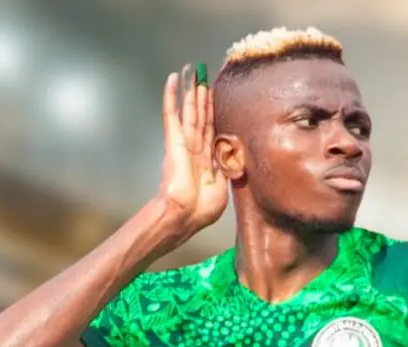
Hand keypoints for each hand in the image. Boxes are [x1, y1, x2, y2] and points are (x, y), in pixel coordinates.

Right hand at [155, 63, 227, 244]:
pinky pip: (172, 114)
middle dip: (202, 95)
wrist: (185, 214)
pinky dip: (171, 96)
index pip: (211, 128)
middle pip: (200, 115)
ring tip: (192, 71)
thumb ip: (228, 166)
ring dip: (191, 90)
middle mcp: (195, 147)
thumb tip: (235, 154)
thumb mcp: (224, 184)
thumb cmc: (202, 207)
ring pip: (189, 110)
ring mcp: (183, 142)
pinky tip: (173, 79)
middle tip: (203, 74)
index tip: (214, 95)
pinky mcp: (174, 140)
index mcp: (206, 159)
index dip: (213, 111)